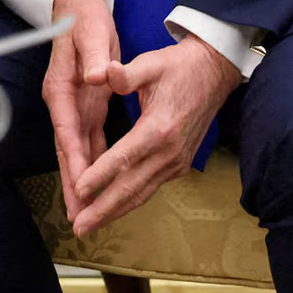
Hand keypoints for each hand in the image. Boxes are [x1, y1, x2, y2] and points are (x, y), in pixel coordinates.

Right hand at [40, 0, 118, 226]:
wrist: (76, 6)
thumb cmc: (85, 18)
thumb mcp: (92, 32)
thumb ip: (95, 56)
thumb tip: (96, 77)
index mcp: (62, 86)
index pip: (67, 128)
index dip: (74, 158)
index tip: (82, 186)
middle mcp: (64, 102)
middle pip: (68, 149)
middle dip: (74, 185)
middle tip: (80, 218)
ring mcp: (73, 106)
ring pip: (78, 152)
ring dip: (83, 183)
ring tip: (88, 215)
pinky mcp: (86, 107)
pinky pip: (90, 143)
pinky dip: (94, 166)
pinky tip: (102, 187)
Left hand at [70, 34, 240, 237]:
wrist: (213, 74)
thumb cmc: (178, 67)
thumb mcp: (150, 63)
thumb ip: (125, 73)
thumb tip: (102, 72)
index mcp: (159, 128)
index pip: (124, 157)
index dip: (100, 175)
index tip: (79, 190)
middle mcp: (169, 152)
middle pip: (132, 187)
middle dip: (103, 209)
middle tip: (80, 228)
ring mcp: (176, 162)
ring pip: (141, 193)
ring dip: (115, 211)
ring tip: (89, 226)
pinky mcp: (178, 164)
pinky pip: (150, 187)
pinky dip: (129, 200)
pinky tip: (112, 208)